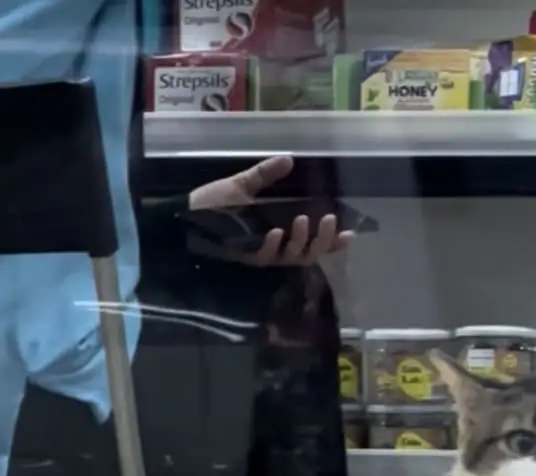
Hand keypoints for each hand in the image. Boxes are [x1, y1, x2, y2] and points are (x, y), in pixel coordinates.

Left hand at [188, 154, 351, 266]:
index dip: (331, 241)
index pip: (312, 242)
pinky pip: (265, 256)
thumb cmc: (214, 204)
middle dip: (322, 239)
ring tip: (304, 219)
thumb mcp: (243, 185)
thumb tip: (289, 158)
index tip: (349, 233)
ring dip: (301, 240)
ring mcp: (261, 253)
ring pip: (292, 257)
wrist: (186, 216)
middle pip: (309, 253)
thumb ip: (266, 174)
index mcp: (279, 233)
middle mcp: (274, 248)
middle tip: (328, 219)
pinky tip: (277, 231)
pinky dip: (273, 245)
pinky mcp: (246, 255)